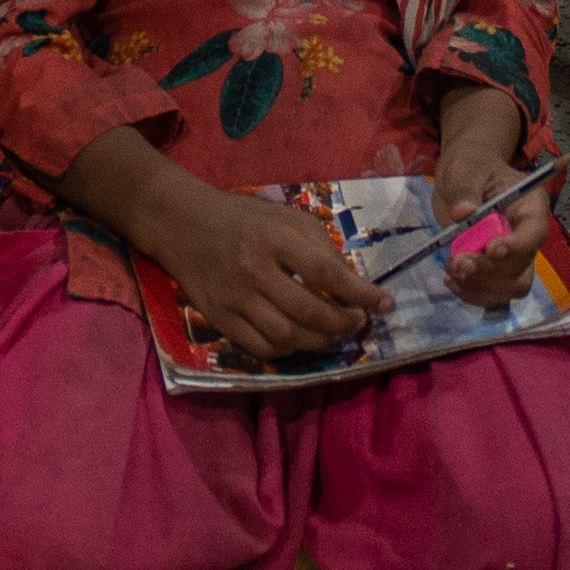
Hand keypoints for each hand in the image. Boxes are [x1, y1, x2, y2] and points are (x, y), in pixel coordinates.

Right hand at [152, 176, 379, 372]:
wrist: (183, 224)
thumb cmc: (245, 219)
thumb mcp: (287, 219)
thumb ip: (322, 249)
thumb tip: (353, 286)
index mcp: (276, 238)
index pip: (327, 273)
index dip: (361, 294)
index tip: (385, 304)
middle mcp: (254, 269)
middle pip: (310, 311)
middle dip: (343, 324)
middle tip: (357, 322)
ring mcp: (234, 298)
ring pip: (288, 336)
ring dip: (319, 341)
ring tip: (333, 333)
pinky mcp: (220, 318)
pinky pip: (262, 348)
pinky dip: (289, 350)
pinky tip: (300, 338)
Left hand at [428, 144, 542, 313]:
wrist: (463, 179)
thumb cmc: (470, 168)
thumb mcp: (465, 171)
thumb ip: (465, 191)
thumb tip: (463, 212)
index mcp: (530, 207)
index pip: (535, 233)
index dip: (518, 246)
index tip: (492, 250)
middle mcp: (527, 237)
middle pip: (521, 267)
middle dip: (489, 271)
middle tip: (458, 263)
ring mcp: (513, 258)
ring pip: (509, 287)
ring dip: (478, 286)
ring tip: (452, 268)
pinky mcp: (495, 272)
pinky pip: (491, 295)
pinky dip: (470, 293)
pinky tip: (451, 279)